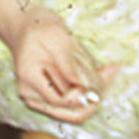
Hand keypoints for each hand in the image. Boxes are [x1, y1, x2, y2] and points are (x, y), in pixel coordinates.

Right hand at [9, 5, 116, 122]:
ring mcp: (40, 99)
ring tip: (109, 70)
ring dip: (95, 92)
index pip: (63, 99)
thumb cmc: (39, 27)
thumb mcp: (56, 36)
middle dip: (95, 95)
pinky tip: (101, 71)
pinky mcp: (50, 96)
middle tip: (112, 71)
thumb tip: (84, 85)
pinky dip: (89, 89)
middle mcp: (32, 96)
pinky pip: (73, 101)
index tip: (107, 71)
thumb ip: (69, 63)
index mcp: (30, 80)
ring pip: (75, 110)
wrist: (25, 26)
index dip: (87, 90)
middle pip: (71, 112)